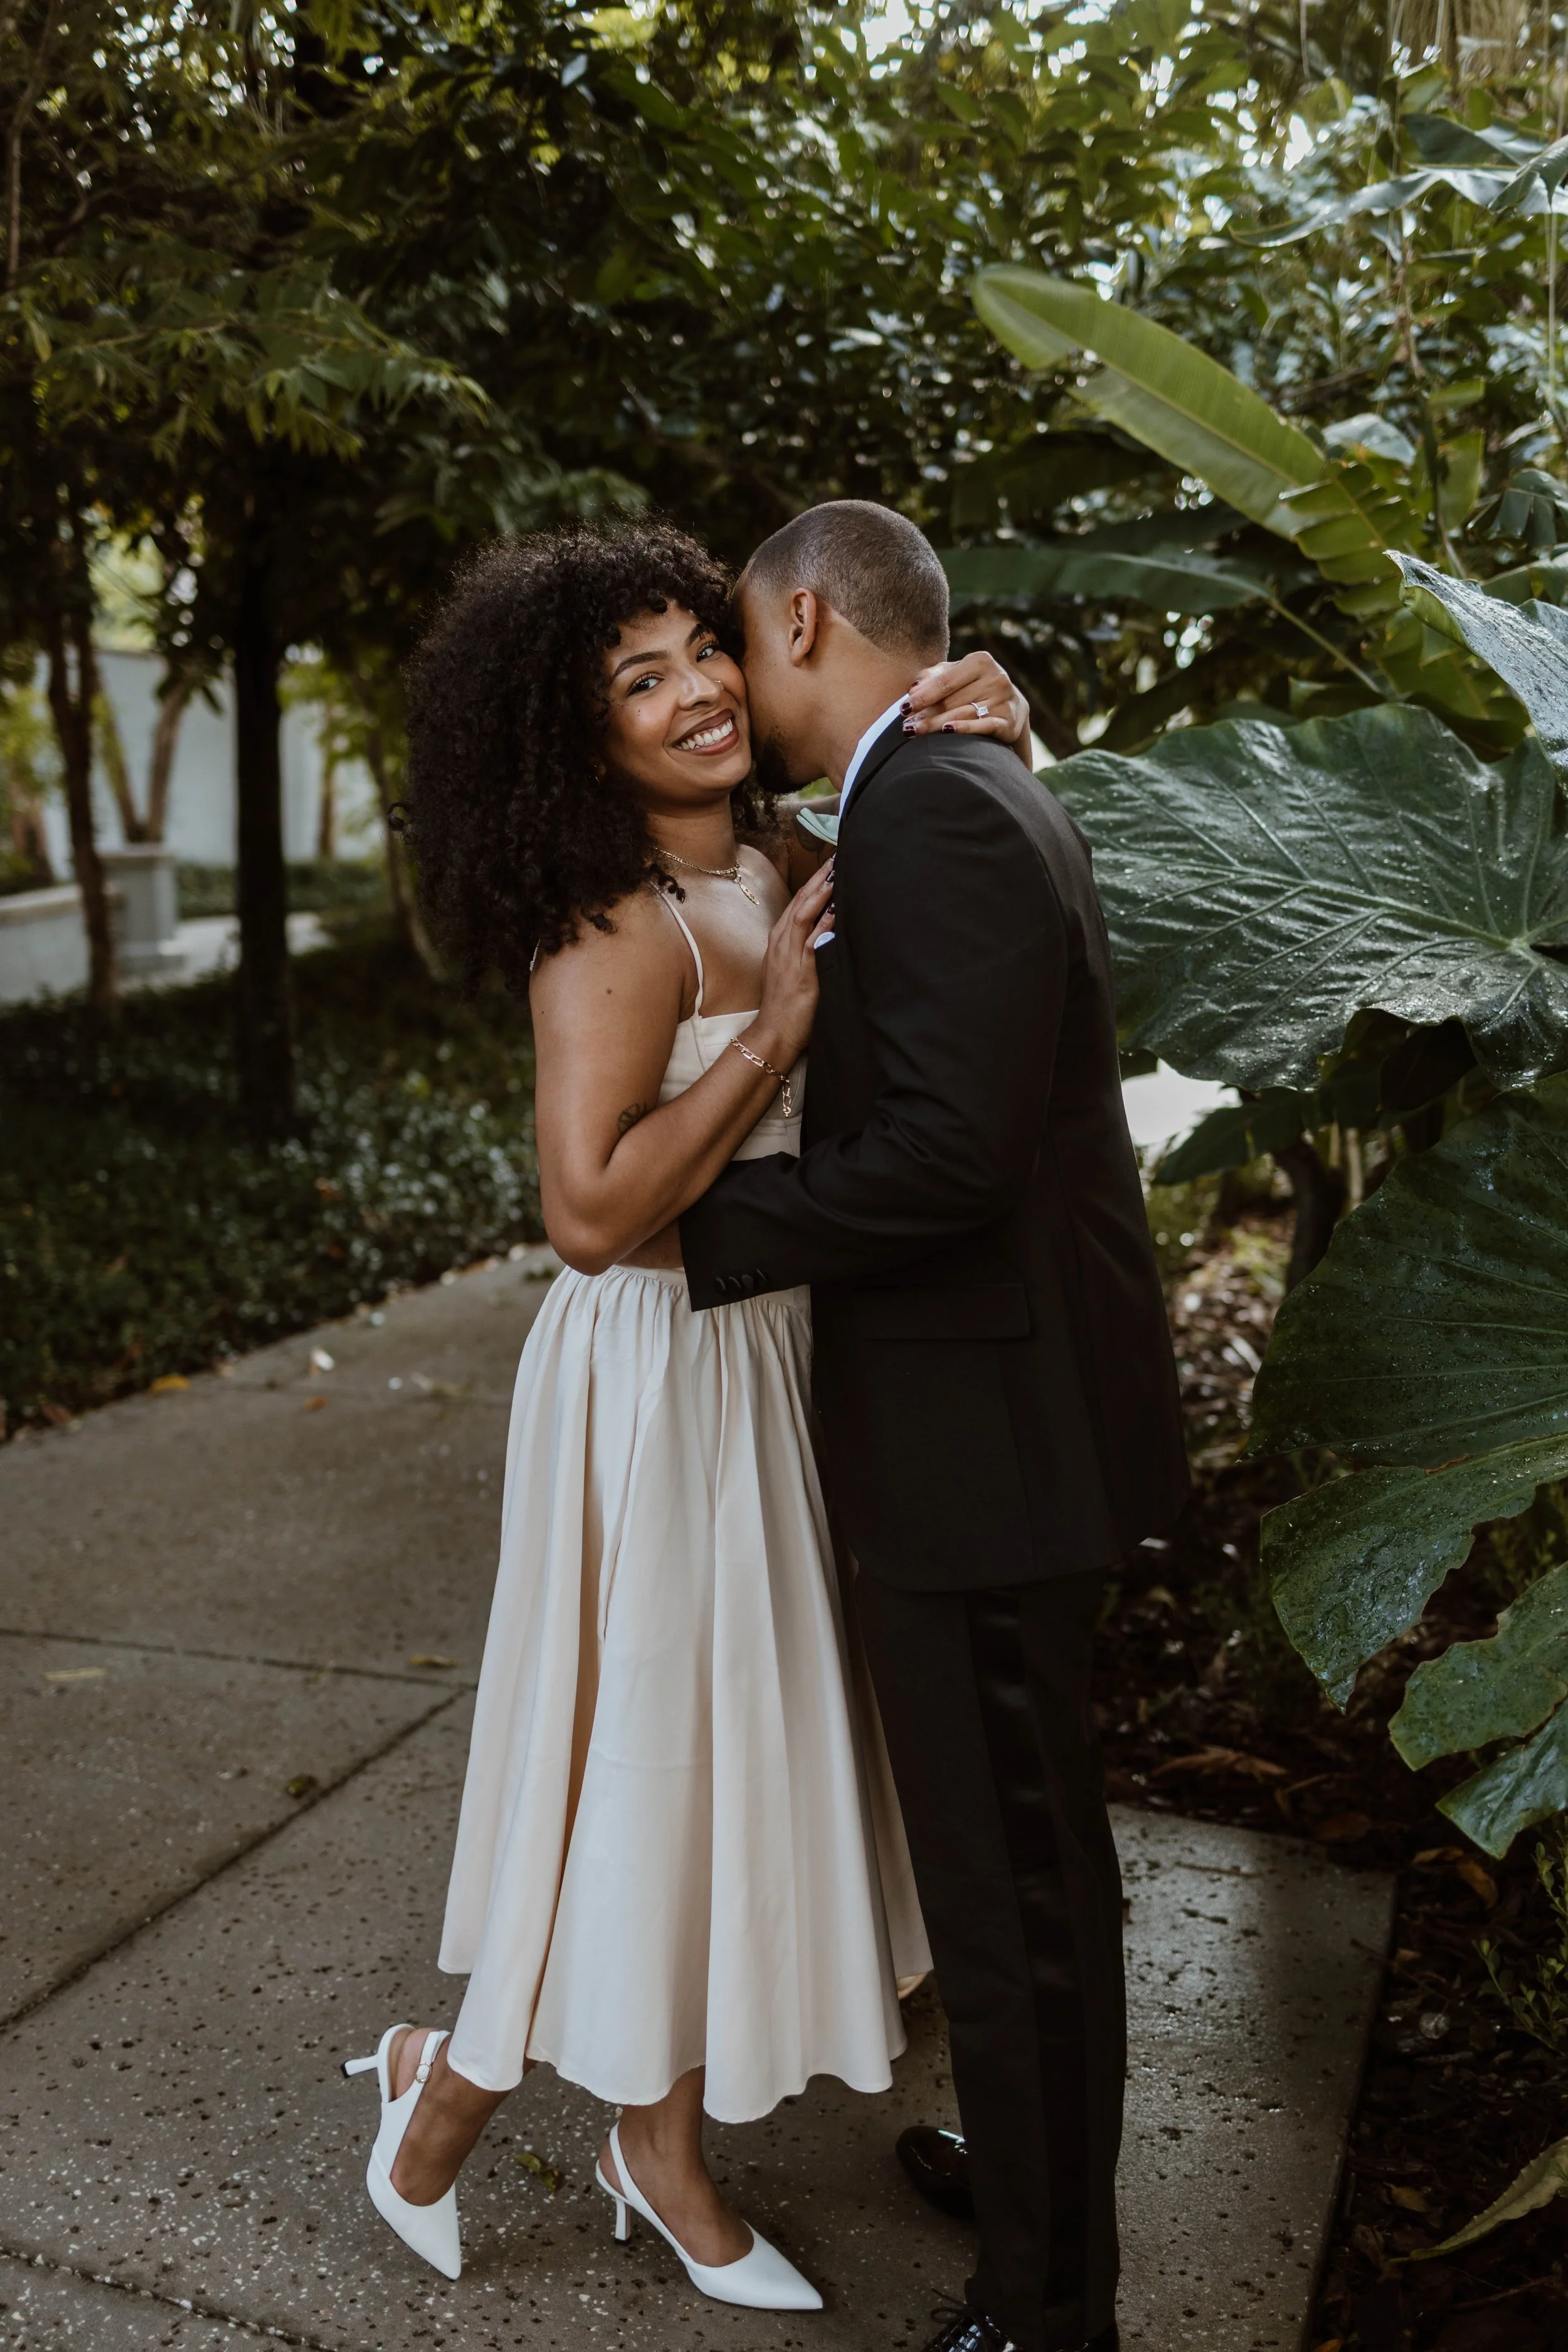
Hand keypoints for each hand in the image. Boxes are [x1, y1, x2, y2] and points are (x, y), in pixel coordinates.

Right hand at [752, 860, 834, 1067]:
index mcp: (779, 941)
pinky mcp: (800, 972)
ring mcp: (788, 956)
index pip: (797, 903)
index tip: (830, 865)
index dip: (814, 882)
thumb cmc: (786, 1005)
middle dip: (818, 878)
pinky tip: (836, 910)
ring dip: (820, 893)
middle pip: (800, 902)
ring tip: (837, 873)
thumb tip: (827, 931)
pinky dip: (823, 924)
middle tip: (837, 857)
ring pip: (802, 915)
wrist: (773, 1032)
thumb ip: (806, 948)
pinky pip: (811, 942)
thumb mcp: (792, 970)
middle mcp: (781, 943)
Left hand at [903, 650, 1032, 758]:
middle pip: (951, 700)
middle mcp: (996, 678)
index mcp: (980, 661)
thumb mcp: (955, 675)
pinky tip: (947, 731)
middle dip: (926, 714)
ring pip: (963, 714)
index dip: (922, 696)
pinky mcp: (1009, 722)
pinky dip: (965, 728)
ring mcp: (1004, 700)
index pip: (945, 682)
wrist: (1012, 706)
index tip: (903, 708)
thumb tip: (912, 689)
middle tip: (906, 727)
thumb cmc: (974, 687)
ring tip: (915, 732)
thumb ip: (933, 677)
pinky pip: (984, 726)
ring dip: (936, 725)